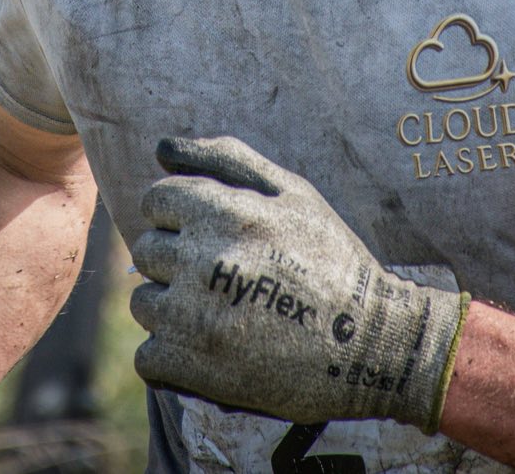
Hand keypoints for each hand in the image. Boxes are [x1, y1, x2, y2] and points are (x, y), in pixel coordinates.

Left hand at [129, 135, 467, 432]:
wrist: (371, 344)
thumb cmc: (331, 260)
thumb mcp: (292, 192)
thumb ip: (226, 159)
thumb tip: (163, 145)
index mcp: (224, 212)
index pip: (156, 200)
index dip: (183, 217)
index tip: (214, 238)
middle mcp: (203, 259)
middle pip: (147, 252)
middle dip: (178, 262)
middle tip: (227, 280)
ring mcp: (194, 317)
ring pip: (144, 304)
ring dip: (173, 310)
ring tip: (222, 316)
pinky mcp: (194, 368)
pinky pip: (149, 357)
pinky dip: (174, 359)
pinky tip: (212, 352)